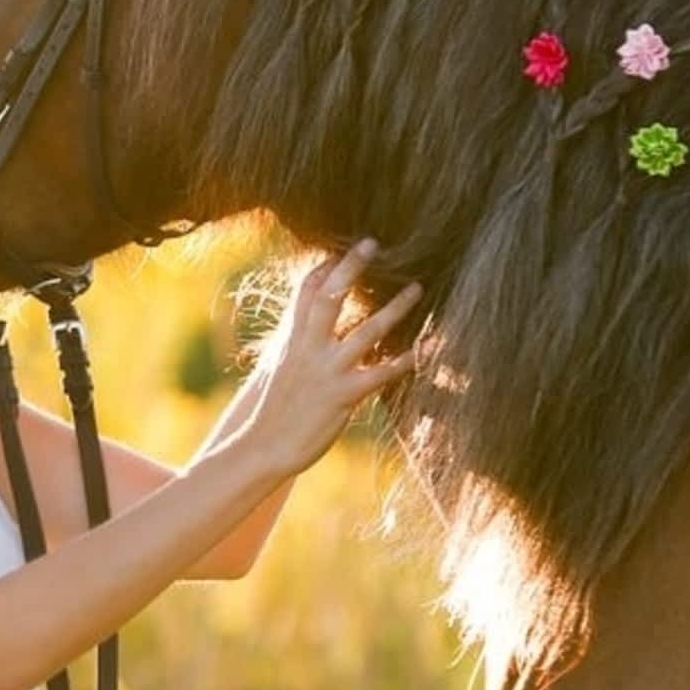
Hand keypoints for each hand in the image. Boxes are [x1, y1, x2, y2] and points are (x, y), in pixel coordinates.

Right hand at [244, 239, 421, 476]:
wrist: (264, 446)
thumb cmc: (276, 407)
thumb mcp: (280, 364)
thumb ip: (298, 338)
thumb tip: (309, 320)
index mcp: (292, 338)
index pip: (305, 291)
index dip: (324, 266)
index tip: (343, 246)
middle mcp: (308, 348)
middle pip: (330, 297)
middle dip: (350, 268)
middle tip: (373, 243)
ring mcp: (327, 370)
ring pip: (364, 331)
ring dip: (394, 309)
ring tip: (417, 288)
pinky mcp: (343, 396)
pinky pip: (379, 374)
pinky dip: (404, 361)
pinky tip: (425, 350)